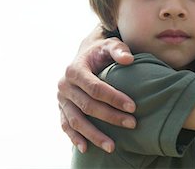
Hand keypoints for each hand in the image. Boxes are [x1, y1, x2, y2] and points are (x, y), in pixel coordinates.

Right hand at [57, 25, 135, 152]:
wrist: (84, 58)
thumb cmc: (100, 53)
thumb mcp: (109, 45)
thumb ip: (118, 49)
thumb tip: (128, 59)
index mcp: (74, 69)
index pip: (95, 87)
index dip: (113, 98)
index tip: (133, 107)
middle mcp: (64, 85)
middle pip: (87, 106)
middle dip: (110, 117)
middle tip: (132, 124)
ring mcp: (61, 99)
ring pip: (76, 120)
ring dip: (93, 135)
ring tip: (112, 147)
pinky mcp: (61, 109)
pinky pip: (66, 126)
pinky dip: (75, 138)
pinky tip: (86, 149)